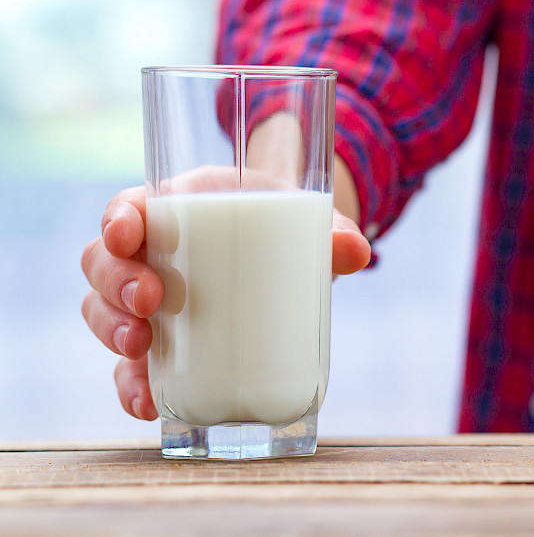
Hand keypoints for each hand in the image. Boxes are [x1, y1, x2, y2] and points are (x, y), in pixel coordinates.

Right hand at [80, 164, 369, 419]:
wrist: (293, 257)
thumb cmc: (287, 229)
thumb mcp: (310, 224)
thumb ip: (335, 234)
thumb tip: (357, 250)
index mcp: (182, 209)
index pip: (131, 207)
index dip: (119, 219)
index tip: (128, 234)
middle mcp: (154, 254)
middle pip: (103, 261)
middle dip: (116, 282)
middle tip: (150, 300)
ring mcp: (151, 303)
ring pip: (103, 310)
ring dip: (113, 329)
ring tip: (141, 347)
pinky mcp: (162, 346)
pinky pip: (129, 366)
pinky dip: (130, 385)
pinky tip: (147, 402)